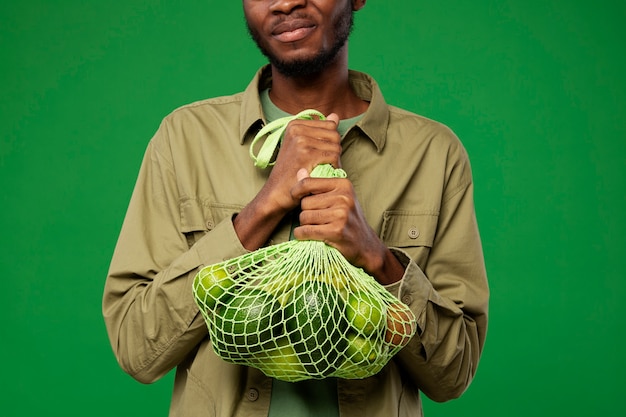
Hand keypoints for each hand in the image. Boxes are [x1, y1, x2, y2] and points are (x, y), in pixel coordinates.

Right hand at [233, 113, 341, 250]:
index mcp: (295, 124)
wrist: (277, 193)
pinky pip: (333, 156)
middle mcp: (296, 129)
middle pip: (335, 134)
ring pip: (336, 146)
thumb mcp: (303, 147)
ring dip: (334, 161)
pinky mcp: (305, 154)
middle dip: (334, 151)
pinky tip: (321, 175)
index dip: (330, 142)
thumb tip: (335, 115)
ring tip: (320, 170)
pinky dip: (333, 168)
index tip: (318, 155)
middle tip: (322, 165)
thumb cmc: (291, 173)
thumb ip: (320, 130)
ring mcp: (300, 140)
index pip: (330, 125)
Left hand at [291, 170, 403, 284]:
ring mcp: (341, 215)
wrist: (365, 244)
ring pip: (304, 217)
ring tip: (318, 227)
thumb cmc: (349, 219)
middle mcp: (343, 197)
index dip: (296, 191)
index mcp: (343, 185)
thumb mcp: (338, 197)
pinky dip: (302, 235)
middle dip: (306, 212)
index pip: (308, 183)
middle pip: (305, 203)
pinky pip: (306, 231)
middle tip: (317, 219)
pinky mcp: (336, 231)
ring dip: (305, 225)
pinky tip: (308, 236)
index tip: (295, 197)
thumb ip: (317, 185)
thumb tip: (300, 171)